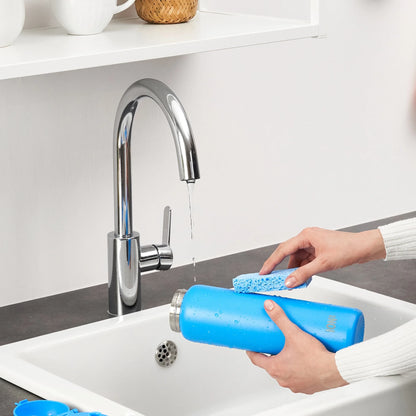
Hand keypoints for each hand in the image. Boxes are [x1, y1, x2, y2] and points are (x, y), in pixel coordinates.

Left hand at [246, 300, 347, 393]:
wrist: (336, 370)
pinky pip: (298, 377)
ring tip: (289, 349)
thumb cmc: (316, 357)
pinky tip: (302, 360)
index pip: (256, 360)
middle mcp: (283, 379)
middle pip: (270, 365)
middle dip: (270, 354)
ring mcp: (295, 384)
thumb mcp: (294, 333)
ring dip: (284, 362)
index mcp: (276, 368)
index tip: (251, 346)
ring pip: (284, 372)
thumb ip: (280, 318)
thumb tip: (269, 306)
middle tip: (272, 344)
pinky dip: (297, 370)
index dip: (252, 351)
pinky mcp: (307, 386)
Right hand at [260, 227, 385, 287]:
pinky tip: (301, 278)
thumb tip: (289, 282)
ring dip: (293, 270)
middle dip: (279, 266)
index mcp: (306, 236)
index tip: (263, 271)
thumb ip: (304, 273)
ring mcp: (313, 244)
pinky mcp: (318, 251)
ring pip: (297, 258)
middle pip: (288, 253)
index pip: (283, 249)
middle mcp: (307, 238)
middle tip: (270, 277)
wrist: (365, 248)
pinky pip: (305, 261)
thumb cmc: (348, 249)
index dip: (271, 262)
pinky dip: (302, 270)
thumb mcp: (323, 264)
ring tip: (289, 281)